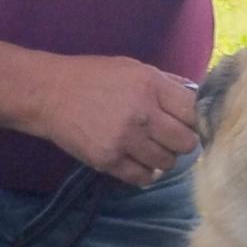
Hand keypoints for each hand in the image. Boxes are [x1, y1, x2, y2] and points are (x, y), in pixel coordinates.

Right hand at [34, 55, 198, 186]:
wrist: (47, 93)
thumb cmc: (94, 78)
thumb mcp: (133, 69)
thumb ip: (166, 85)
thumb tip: (199, 100)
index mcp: (151, 85)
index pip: (194, 112)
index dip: (194, 120)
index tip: (187, 123)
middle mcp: (142, 113)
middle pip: (186, 142)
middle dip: (182, 142)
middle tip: (168, 138)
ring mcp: (125, 139)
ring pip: (168, 163)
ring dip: (162, 158)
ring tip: (148, 148)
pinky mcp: (109, 160)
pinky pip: (144, 177)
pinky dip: (145, 173)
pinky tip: (137, 160)